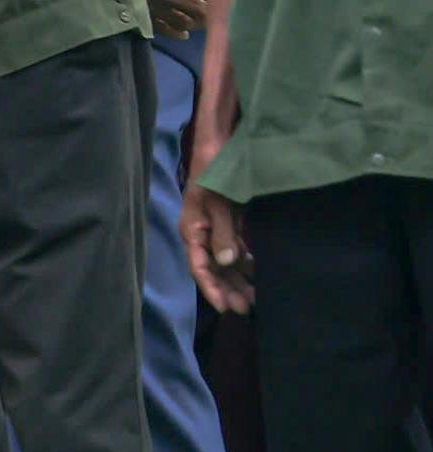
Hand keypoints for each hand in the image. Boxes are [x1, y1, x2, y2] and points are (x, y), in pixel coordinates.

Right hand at [140, 0, 211, 36]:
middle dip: (217, 10)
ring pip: (187, 22)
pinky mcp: (144, 15)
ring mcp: (157, 8)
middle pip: (203, 9)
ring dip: (200, 22)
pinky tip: (185, 32)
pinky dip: (178, 32)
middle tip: (226, 8)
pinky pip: (166, 29)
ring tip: (208, 19)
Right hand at [182, 181, 253, 312]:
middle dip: (228, 289)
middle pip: (213, 268)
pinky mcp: (230, 219)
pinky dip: (246, 260)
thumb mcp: (216, 202)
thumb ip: (223, 233)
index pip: (200, 267)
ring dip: (239, 277)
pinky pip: (237, 246)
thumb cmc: (212, 171)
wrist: (218, 143)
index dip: (212, 289)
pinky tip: (259, 271)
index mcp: (193, 230)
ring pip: (226, 260)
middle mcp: (203, 232)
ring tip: (257, 296)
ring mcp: (217, 226)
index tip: (228, 309)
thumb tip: (228, 262)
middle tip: (248, 309)